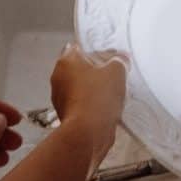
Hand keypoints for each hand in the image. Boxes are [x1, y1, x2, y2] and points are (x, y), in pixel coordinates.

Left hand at [50, 44, 127, 172]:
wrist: (88, 133)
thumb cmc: (97, 99)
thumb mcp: (117, 72)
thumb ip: (120, 61)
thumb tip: (122, 59)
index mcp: (66, 61)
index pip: (79, 47)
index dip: (96, 51)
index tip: (110, 57)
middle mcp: (58, 77)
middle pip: (80, 68)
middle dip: (96, 72)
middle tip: (113, 76)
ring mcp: (60, 97)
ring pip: (80, 87)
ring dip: (93, 89)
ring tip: (111, 94)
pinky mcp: (65, 114)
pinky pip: (80, 103)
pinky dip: (90, 104)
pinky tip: (104, 109)